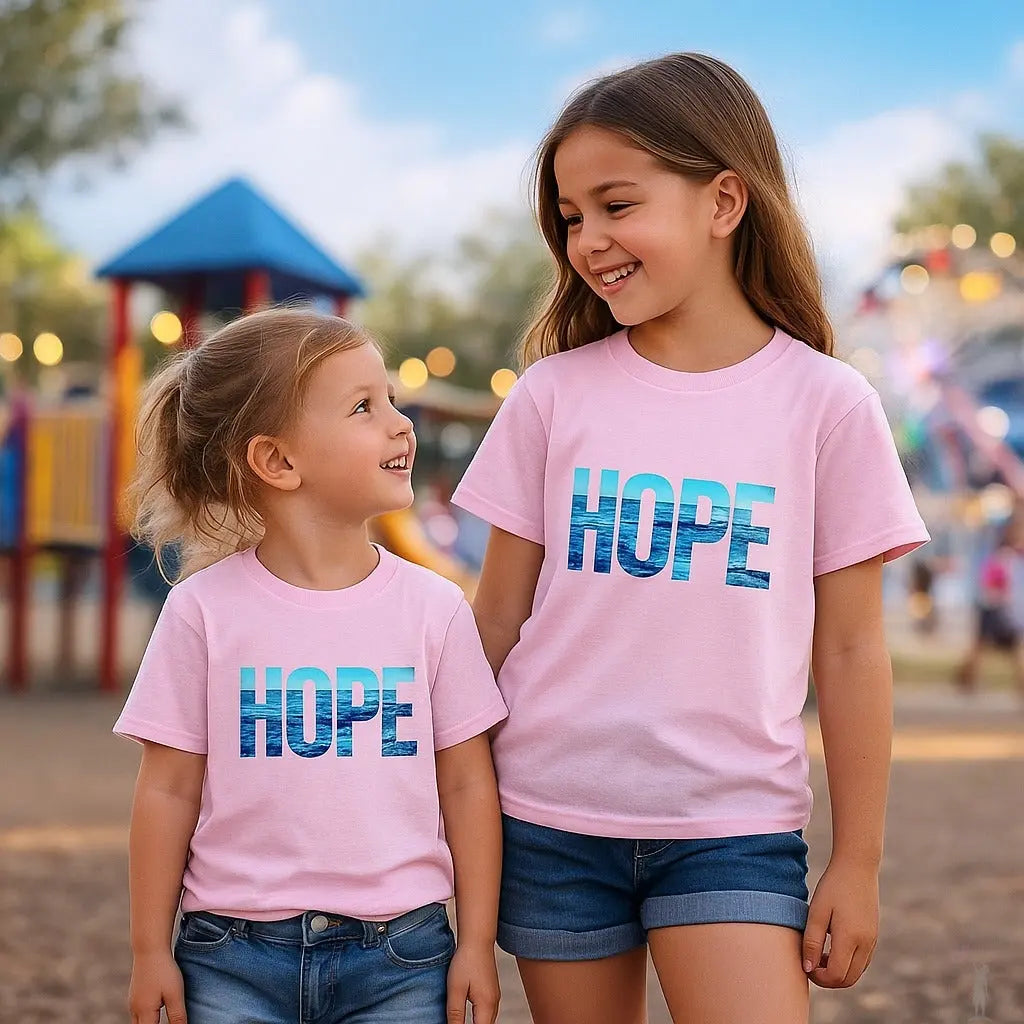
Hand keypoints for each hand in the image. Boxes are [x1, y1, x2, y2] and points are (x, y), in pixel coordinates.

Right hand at [128, 950, 186, 1023]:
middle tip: (166, 1020)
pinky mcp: (135, 993)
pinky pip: (139, 1012)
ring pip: (138, 1021)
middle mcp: (135, 1009)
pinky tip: (157, 1010)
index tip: (171, 1023)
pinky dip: (147, 1016)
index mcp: (145, 1013)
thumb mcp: (175, 994)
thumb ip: (177, 1016)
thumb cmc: (164, 970)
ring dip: (149, 1023)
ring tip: (161, 1019)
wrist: (150, 948)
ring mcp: (133, 1001)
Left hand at [446, 942, 499, 1023]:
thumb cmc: (466, 961)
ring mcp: (495, 997)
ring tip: (461, 1021)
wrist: (477, 940)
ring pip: (488, 1021)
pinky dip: (480, 1019)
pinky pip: (488, 1013)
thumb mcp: (455, 989)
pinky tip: (470, 1017)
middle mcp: (494, 1003)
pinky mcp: (492, 991)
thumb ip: (455, 1014)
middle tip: (457, 1022)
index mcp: (486, 1005)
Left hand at [802, 857, 879, 988]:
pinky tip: (831, 947)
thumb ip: (811, 941)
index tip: (805, 965)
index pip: (836, 976)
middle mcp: (865, 944)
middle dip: (828, 979)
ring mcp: (872, 941)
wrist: (857, 867)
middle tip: (810, 963)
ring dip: (838, 972)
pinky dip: (847, 963)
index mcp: (850, 939)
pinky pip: (862, 961)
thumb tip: (807, 968)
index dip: (818, 977)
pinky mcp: (873, 936)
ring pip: (856, 973)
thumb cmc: (833, 887)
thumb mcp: (816, 912)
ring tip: (819, 953)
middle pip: (848, 980)